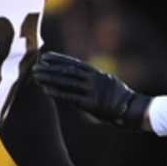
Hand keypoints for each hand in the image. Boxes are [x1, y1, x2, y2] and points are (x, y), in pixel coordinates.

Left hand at [32, 52, 150, 128]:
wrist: (131, 109)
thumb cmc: (118, 98)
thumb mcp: (107, 82)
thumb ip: (92, 78)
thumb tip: (79, 75)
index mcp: (96, 73)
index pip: (74, 64)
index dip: (58, 59)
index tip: (45, 56)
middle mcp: (93, 79)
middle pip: (67, 71)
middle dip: (50, 68)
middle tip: (35, 66)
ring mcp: (92, 91)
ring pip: (67, 82)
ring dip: (50, 78)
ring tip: (36, 76)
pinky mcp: (91, 103)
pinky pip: (71, 97)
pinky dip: (58, 93)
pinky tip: (46, 90)